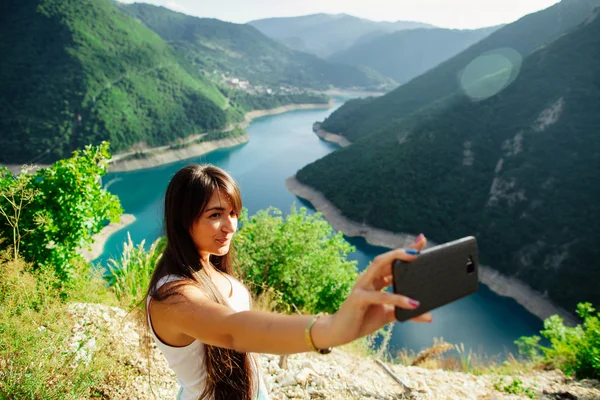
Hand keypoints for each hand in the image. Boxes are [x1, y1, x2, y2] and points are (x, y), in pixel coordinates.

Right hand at [313, 234, 432, 348]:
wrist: (340, 332)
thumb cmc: (363, 319)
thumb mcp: (388, 314)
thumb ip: (406, 312)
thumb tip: (429, 316)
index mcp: (375, 279)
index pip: (392, 262)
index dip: (405, 250)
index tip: (421, 240)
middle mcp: (368, 278)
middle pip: (385, 258)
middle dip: (402, 251)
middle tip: (419, 247)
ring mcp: (362, 286)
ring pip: (379, 266)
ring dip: (396, 260)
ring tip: (414, 258)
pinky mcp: (358, 298)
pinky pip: (380, 296)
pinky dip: (397, 298)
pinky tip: (412, 303)